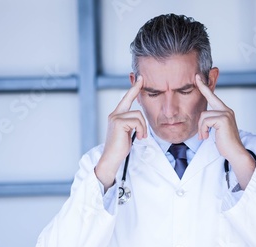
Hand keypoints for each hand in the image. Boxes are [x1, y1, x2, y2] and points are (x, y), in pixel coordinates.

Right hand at [95, 75, 146, 189]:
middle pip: (137, 110)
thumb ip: (132, 123)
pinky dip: (141, 130)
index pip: (127, 99)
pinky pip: (137, 121)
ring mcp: (115, 118)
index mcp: (117, 115)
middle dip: (143, 124)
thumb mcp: (128, 132)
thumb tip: (140, 119)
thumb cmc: (120, 148)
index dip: (134, 88)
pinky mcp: (118, 122)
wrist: (111, 158)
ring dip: (143, 128)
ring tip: (139, 138)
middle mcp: (114, 114)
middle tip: (142, 136)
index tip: (141, 79)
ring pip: (138, 116)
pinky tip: (138, 138)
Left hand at [195, 74, 255, 188]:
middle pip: (204, 109)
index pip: (213, 97)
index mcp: (225, 111)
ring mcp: (226, 113)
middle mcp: (226, 110)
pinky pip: (205, 121)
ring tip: (205, 137)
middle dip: (201, 116)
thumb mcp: (217, 130)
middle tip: (200, 111)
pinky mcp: (223, 119)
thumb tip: (202, 120)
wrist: (235, 152)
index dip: (204, 87)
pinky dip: (203, 130)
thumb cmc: (226, 143)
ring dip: (201, 129)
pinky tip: (207, 137)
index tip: (197, 77)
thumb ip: (211, 122)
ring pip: (203, 116)